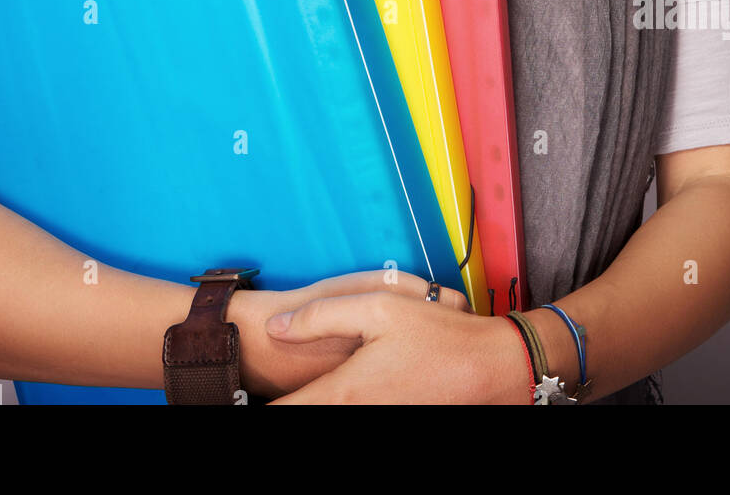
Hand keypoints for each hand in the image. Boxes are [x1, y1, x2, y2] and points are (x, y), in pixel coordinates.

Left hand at [262, 292, 533, 403]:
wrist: (493, 370)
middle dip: (282, 405)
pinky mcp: (393, 423)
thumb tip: (276, 327)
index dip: (257, 408)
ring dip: (313, 403)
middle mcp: (356, 417)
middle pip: (302, 419)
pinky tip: (340, 390)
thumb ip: (321, 315)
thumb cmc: (439, 335)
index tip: (237, 400)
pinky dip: (339, 405)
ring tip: (292, 391)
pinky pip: (354, 419)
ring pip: (329, 419)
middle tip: (253, 395)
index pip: (283, 414)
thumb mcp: (379, 305)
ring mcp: (377, 424)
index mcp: (343, 393)